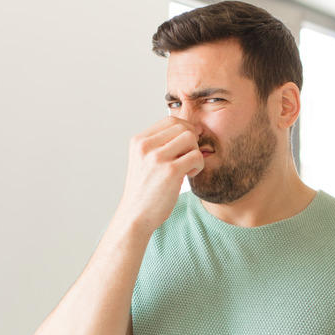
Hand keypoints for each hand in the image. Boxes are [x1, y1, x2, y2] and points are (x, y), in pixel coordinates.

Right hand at [116, 116, 203, 232]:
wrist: (136, 215)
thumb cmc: (144, 190)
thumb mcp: (143, 161)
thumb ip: (158, 144)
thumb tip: (188, 129)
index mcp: (138, 141)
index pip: (170, 120)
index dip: (185, 128)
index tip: (188, 144)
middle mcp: (145, 146)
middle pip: (182, 126)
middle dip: (192, 141)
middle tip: (188, 157)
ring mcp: (157, 158)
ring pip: (190, 138)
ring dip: (195, 151)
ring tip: (188, 166)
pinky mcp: (170, 171)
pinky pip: (196, 156)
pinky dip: (198, 165)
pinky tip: (190, 175)